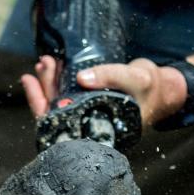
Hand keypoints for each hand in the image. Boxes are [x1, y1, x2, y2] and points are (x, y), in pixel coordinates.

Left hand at [21, 56, 186, 125]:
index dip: (42, 106)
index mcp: (97, 132)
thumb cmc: (151, 89)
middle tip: (43, 64)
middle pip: (55, 114)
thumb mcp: (137, 79)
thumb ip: (112, 76)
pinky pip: (65, 96)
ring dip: (48, 82)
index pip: (60, 125)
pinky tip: (48, 67)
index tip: (32, 83)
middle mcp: (87, 127)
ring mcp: (86, 116)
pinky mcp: (87, 104)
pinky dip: (55, 82)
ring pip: (58, 103)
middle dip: (44, 88)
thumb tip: (82, 78)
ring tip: (44, 62)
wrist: (161, 90)